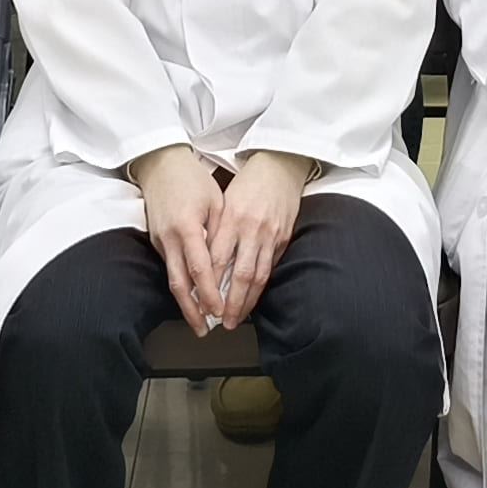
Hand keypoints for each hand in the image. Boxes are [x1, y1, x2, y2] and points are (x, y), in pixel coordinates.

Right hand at [133, 144, 228, 331]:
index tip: (219, 311)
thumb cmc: (192, 179)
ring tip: (199, 321)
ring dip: (185, 303)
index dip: (209, 294)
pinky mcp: (156, 241)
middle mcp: (170, 238)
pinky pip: (170, 268)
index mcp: (187, 227)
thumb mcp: (216, 201)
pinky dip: (181, 286)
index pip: (199, 269)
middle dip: (192, 311)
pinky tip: (192, 297)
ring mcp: (160, 241)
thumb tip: (230, 262)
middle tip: (204, 330)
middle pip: (179, 283)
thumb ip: (221, 232)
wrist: (160, 164)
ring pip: (172, 279)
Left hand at [214, 150, 310, 318]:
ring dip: (248, 301)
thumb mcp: (225, 201)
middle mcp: (252, 229)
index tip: (202, 304)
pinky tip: (254, 298)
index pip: (218, 260)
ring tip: (238, 318)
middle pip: (241, 274)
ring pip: (259, 276)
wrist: (281, 165)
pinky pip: (271, 267)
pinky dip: (261, 286)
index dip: (210, 285)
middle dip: (231, 303)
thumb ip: (216, 231)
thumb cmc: (247, 182)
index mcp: (232, 218)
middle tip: (223, 322)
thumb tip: (205, 263)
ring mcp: (271, 234)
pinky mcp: (284, 237)